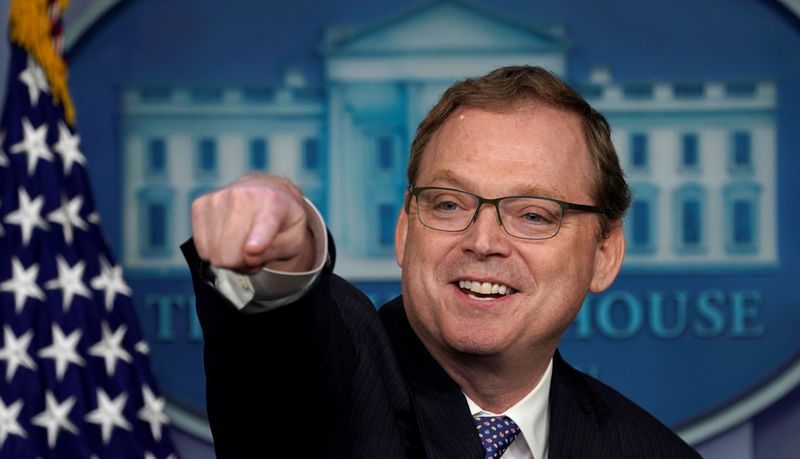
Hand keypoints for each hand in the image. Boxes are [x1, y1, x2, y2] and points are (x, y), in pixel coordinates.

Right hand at [191, 174, 314, 273]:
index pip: (262, 226)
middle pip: (231, 255)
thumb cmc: (283, 220)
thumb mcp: (294, 240)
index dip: (256, 243)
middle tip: (255, 253)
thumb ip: (276, 251)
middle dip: (243, 263)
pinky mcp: (200, 204)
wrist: (267, 190)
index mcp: (273, 202)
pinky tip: (228, 239)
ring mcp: (218, 198)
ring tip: (243, 245)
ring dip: (230, 258)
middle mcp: (243, 195)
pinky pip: (201, 248)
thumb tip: (248, 255)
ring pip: (215, 254)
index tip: (252, 248)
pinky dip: (214, 250)